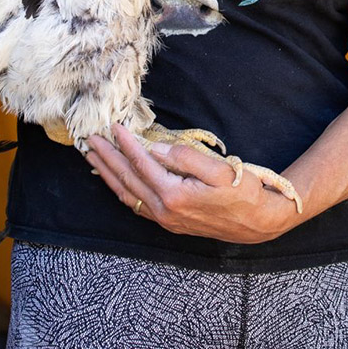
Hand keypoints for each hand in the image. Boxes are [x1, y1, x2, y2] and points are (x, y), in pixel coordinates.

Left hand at [85, 124, 298, 243]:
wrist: (258, 222)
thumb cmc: (243, 192)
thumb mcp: (220, 170)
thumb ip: (186, 158)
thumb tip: (156, 148)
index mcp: (175, 195)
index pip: (142, 164)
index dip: (126, 144)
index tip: (113, 126)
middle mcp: (165, 211)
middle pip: (127, 180)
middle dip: (106, 158)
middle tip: (89, 140)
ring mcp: (165, 219)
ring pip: (127, 195)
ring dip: (108, 175)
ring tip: (93, 158)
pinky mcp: (169, 222)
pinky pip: (135, 205)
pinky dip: (120, 189)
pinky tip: (115, 180)